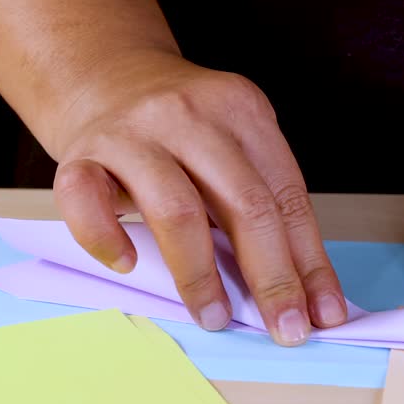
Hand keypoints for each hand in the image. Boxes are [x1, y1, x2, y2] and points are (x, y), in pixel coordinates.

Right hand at [47, 49, 347, 345]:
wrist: (104, 75)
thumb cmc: (177, 129)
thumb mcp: (232, 145)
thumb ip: (261, 201)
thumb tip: (302, 291)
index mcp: (241, 110)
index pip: (288, 197)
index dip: (309, 261)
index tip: (322, 313)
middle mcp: (189, 115)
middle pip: (244, 204)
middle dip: (271, 276)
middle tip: (283, 328)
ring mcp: (132, 133)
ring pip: (177, 210)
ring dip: (200, 274)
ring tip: (214, 316)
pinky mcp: (81, 154)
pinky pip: (88, 202)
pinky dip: (108, 240)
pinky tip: (128, 264)